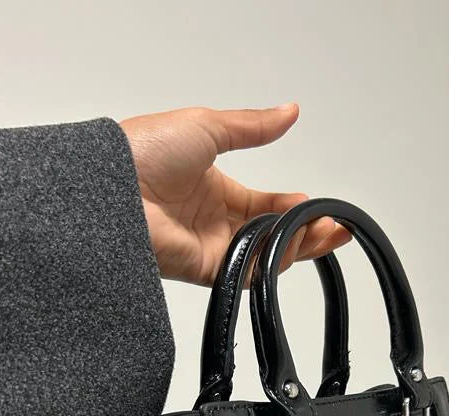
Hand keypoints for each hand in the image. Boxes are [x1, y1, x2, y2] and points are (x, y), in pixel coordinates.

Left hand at [119, 104, 350, 285]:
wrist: (114, 186)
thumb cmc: (147, 151)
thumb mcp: (209, 127)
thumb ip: (253, 128)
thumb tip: (289, 111)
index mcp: (215, 189)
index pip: (265, 204)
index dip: (293, 208)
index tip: (318, 205)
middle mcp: (214, 222)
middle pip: (270, 236)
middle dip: (305, 233)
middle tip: (334, 226)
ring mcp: (210, 247)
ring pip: (264, 257)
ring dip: (297, 247)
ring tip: (322, 232)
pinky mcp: (205, 269)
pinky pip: (247, 272)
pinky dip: (272, 261)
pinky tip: (292, 243)